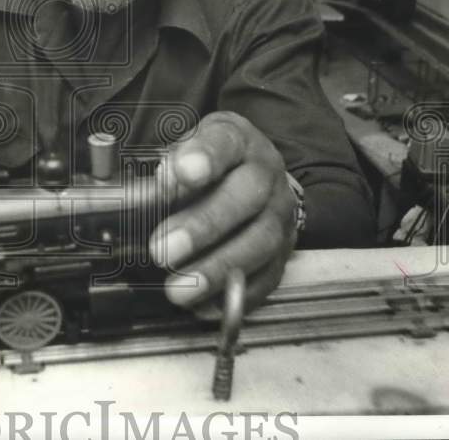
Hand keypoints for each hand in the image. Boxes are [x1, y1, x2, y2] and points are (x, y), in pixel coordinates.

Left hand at [150, 111, 296, 313]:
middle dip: (203, 226)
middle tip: (163, 250)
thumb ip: (173, 163)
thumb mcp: (189, 147)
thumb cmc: (211, 165)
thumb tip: (163, 181)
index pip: (224, 143)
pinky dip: (237, 296)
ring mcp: (281, 214)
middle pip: (245, 198)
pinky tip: (205, 306)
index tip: (182, 171)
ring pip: (259, 243)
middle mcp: (267, 175)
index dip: (205, 157)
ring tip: (178, 289)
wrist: (255, 177)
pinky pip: (268, 278)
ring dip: (217, 269)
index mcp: (239, 141)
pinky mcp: (286, 251)